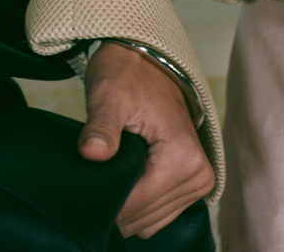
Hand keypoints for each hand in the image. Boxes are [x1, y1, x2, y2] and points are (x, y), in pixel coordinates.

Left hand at [77, 42, 213, 238]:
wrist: (147, 62)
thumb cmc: (127, 76)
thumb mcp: (109, 96)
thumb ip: (102, 127)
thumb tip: (93, 152)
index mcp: (183, 157)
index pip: (138, 205)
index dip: (107, 202)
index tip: (85, 190)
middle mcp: (198, 174)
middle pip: (145, 217)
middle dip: (116, 205)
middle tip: (93, 179)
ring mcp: (198, 182)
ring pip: (151, 221)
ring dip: (128, 207)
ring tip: (110, 176)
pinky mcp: (191, 183)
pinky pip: (159, 213)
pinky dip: (139, 205)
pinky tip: (124, 182)